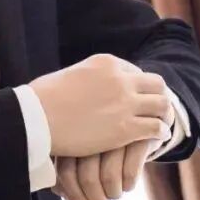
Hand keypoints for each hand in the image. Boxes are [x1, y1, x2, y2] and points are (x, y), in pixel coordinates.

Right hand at [29, 54, 174, 158]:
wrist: (35, 118)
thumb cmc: (41, 99)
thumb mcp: (69, 76)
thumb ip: (86, 79)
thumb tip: (85, 88)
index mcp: (106, 63)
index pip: (135, 72)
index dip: (138, 87)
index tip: (137, 99)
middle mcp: (120, 79)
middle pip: (156, 84)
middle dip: (158, 96)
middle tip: (156, 110)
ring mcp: (125, 103)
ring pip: (162, 104)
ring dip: (164, 114)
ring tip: (163, 124)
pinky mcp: (125, 128)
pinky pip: (156, 127)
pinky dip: (161, 132)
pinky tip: (159, 137)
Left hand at [51, 133, 167, 199]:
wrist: (141, 110)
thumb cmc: (105, 135)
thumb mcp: (84, 146)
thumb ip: (71, 172)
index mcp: (73, 133)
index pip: (65, 172)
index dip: (73, 194)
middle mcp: (93, 130)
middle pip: (87, 178)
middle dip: (95, 199)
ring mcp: (117, 132)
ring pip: (109, 178)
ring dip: (112, 194)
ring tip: (115, 195)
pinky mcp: (140, 135)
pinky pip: (130, 172)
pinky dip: (128, 185)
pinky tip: (128, 186)